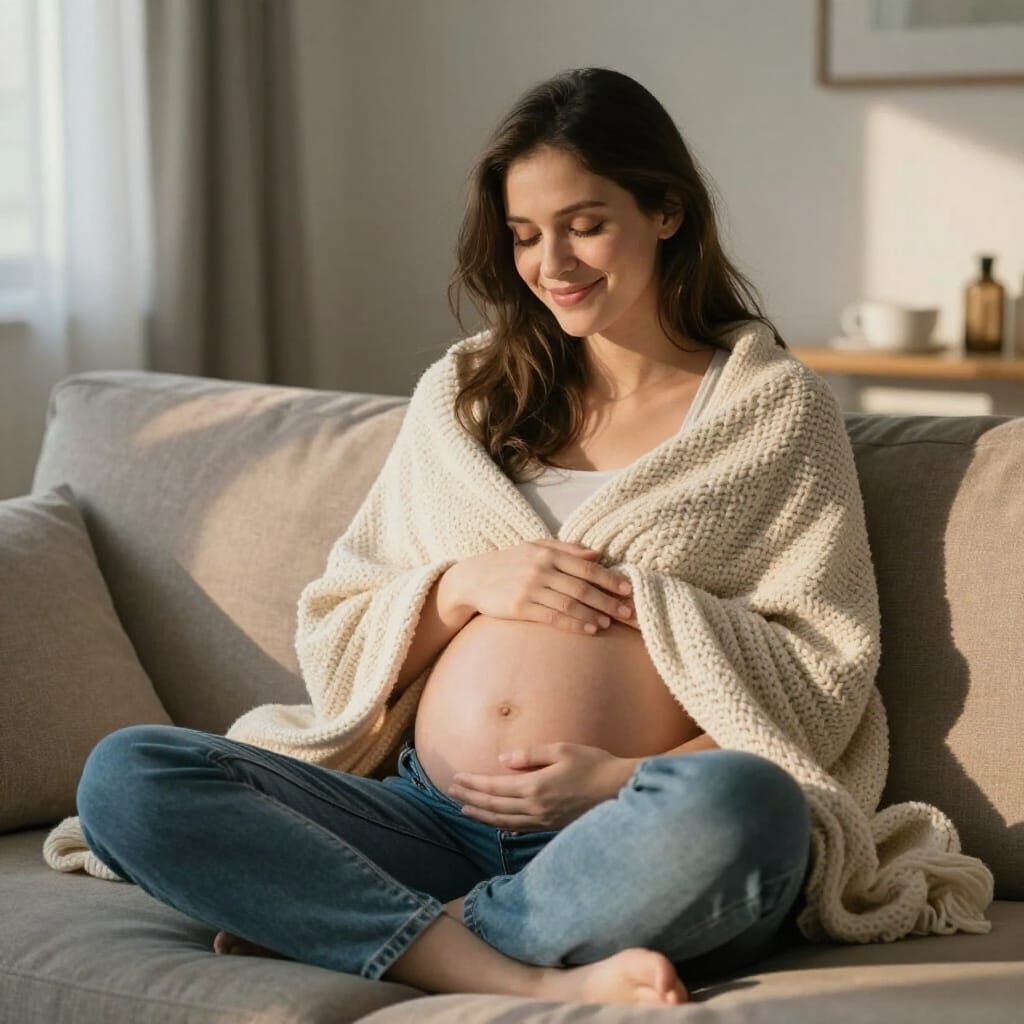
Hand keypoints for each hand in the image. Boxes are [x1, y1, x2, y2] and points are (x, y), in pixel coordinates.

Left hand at [446, 742, 626, 831]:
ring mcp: (544, 821)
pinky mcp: (552, 827)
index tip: (456, 779)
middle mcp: (536, 808)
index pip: (495, 787)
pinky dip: (501, 824)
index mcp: (536, 787)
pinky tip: (495, 822)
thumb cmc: (594, 764)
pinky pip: (519, 828)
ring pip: (504, 821)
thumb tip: (503, 759)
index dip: (473, 784)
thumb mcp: (562, 750)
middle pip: (494, 806)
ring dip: (481, 814)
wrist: (621, 790)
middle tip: (451, 792)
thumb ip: (530, 755)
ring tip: (464, 809)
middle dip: (470, 799)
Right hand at [449, 540, 636, 635]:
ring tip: (609, 623)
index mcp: (548, 553)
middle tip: (627, 612)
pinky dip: (574, 624)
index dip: (609, 579)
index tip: (628, 589)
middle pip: (582, 587)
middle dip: (608, 601)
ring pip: (570, 603)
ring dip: (593, 614)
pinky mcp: (520, 607)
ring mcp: (530, 588)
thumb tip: (597, 553)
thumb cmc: (509, 562)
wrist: (473, 578)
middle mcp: (541, 569)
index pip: (586, 566)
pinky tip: (589, 629)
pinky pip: (552, 617)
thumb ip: (567, 549)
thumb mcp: (535, 547)